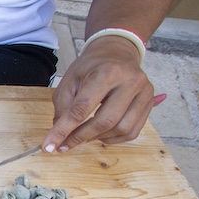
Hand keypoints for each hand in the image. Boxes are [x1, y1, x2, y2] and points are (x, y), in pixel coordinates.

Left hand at [44, 36, 153, 151]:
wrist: (117, 52)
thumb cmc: (91, 67)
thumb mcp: (69, 80)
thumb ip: (62, 107)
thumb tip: (58, 135)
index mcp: (107, 72)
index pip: (82, 108)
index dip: (64, 130)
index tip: (49, 146)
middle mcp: (130, 81)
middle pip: (105, 121)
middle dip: (80, 137)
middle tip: (64, 144)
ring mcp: (144, 92)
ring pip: (121, 129)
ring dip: (98, 138)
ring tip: (83, 135)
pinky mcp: (149, 102)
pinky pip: (132, 131)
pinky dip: (113, 138)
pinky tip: (100, 134)